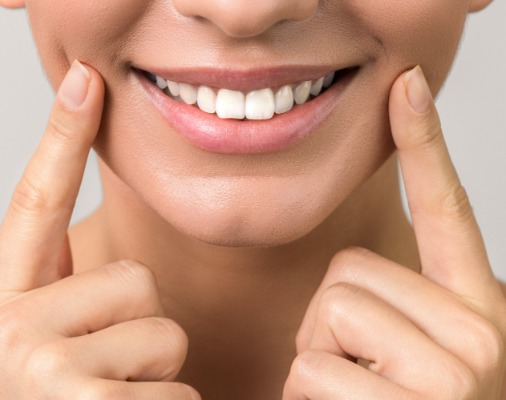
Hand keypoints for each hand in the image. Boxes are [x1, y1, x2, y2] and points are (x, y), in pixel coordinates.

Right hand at [0, 61, 199, 399]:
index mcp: (5, 302)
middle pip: (136, 282)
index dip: (60, 138)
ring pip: (164, 333)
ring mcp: (38, 371)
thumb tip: (125, 276)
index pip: (34, 200)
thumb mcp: (56, 347)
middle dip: (141, 332)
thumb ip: (75, 300)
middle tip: (106, 377)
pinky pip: (178, 392)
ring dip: (155, 377)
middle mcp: (8, 327)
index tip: (85, 81)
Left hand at [283, 66, 505, 398]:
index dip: (426, 143)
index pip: (447, 207)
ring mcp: (457, 373)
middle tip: (363, 374)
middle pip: (348, 273)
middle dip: (333, 325)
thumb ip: (391, 305)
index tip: (405, 86)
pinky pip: (313, 370)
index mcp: (477, 308)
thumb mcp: (411, 352)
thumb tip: (346, 280)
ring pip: (328, 313)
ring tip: (358, 399)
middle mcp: (482, 330)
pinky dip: (311, 399)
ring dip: (320, 361)